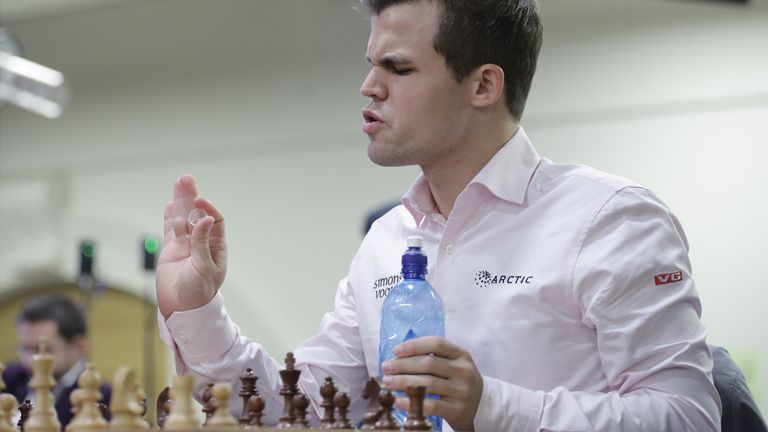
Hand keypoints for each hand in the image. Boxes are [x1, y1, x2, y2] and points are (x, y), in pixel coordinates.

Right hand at [156, 175, 227, 318]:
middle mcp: (201, 243)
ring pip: (182, 219)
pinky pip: (170, 230)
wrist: (181, 309)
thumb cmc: (198, 293)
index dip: (207, 210)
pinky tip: (169, 204)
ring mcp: (185, 246)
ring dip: (180, 202)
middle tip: (186, 179)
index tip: (199, 203)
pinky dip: (169, 217)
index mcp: (216, 247)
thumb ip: (202, 244)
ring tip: (179, 182)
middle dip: (192, 197)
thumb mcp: (204, 268)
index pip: (214, 221)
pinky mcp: (171, 251)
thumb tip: (204, 220)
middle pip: (196, 214)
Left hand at [381, 336, 483, 430]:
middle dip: (403, 365)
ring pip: (428, 384)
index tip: (396, 351)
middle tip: (386, 368)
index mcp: (461, 354)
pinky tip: (398, 401)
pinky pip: (431, 406)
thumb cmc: (458, 381)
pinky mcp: (458, 410)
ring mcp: (462, 391)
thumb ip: (432, 358)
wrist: (481, 406)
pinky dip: (412, 403)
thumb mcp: (453, 364)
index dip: (414, 345)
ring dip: (404, 382)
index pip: (436, 344)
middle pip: (429, 364)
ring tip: (388, 383)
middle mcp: (464, 371)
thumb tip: (397, 358)